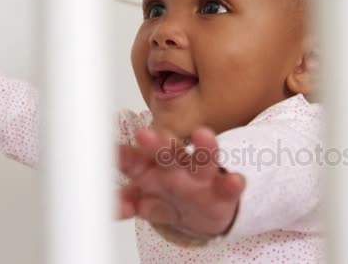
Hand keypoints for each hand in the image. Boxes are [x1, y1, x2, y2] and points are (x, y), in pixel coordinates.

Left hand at [118, 127, 244, 237]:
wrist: (204, 213)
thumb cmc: (172, 196)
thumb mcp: (145, 199)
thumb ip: (127, 201)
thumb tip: (112, 207)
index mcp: (153, 168)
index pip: (137, 160)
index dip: (124, 157)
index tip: (113, 153)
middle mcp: (178, 167)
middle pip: (168, 153)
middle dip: (157, 145)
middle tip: (145, 135)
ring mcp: (202, 178)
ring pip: (203, 161)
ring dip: (204, 148)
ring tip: (203, 134)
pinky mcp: (224, 192)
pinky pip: (229, 188)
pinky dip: (232, 184)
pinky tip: (235, 180)